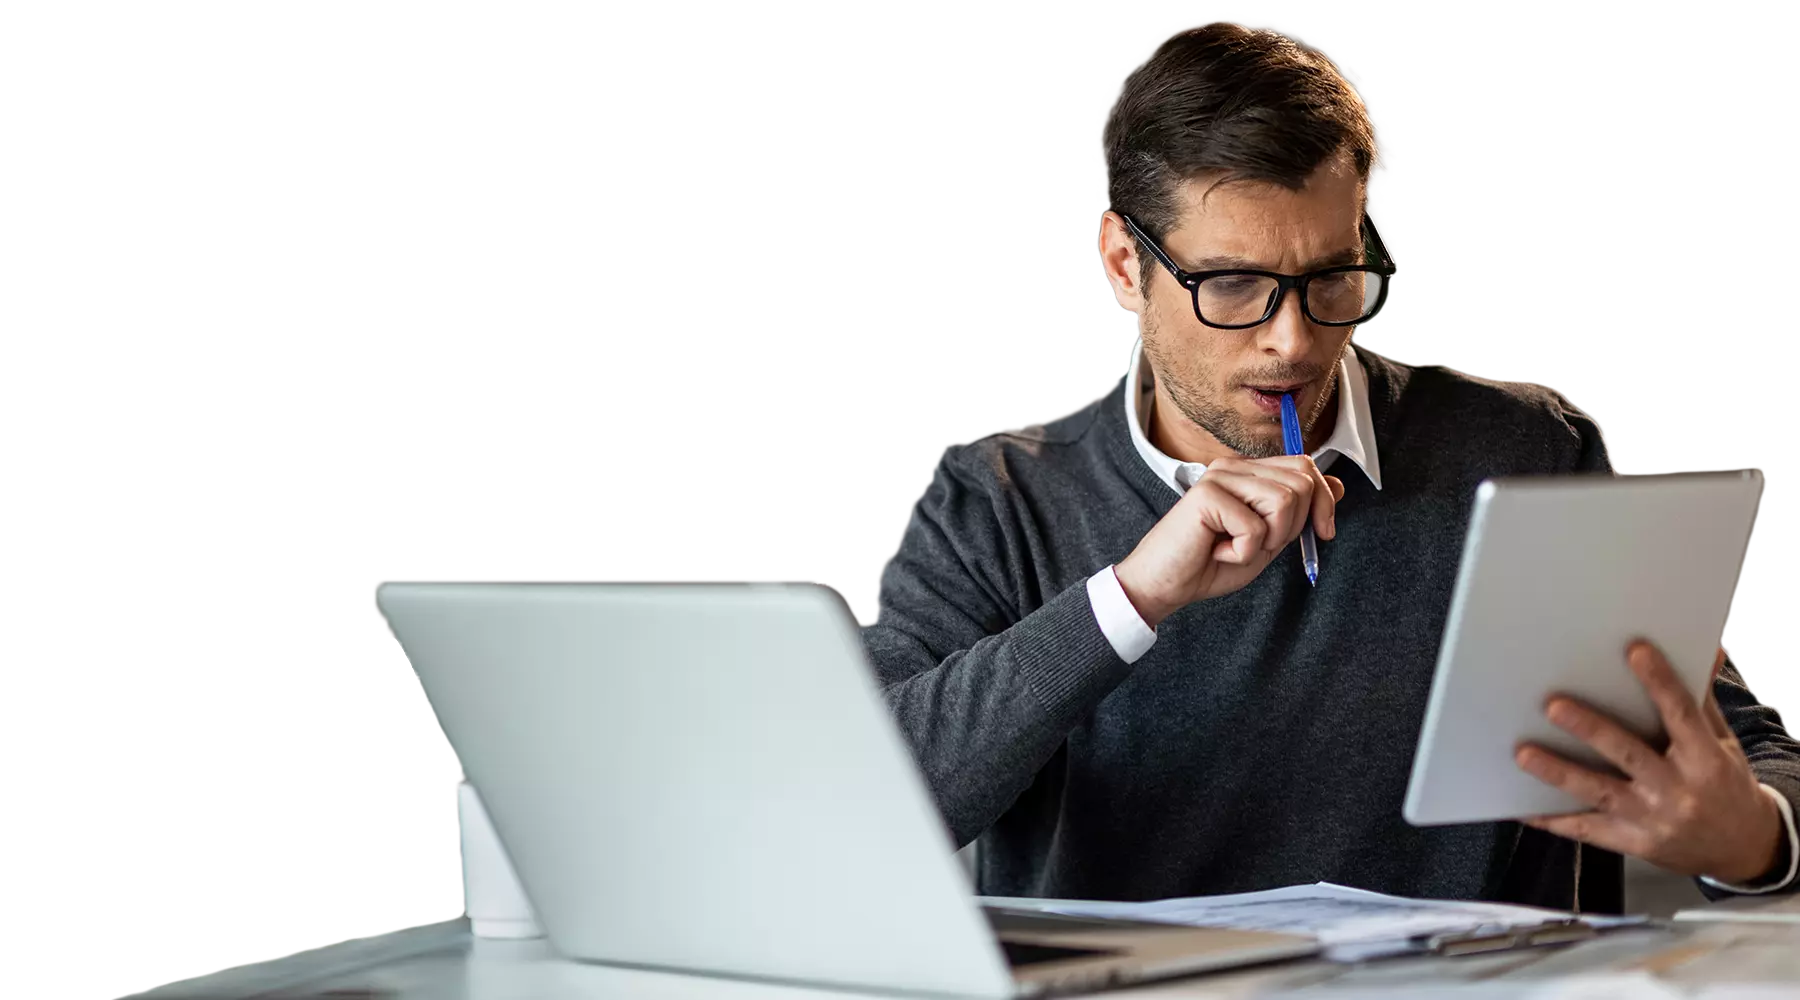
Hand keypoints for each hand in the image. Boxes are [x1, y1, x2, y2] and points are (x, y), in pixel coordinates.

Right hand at [1113, 456, 1342, 627]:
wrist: (1164, 585)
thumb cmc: (1209, 564)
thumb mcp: (1268, 539)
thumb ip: (1299, 512)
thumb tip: (1337, 486)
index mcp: (1248, 472)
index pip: (1305, 466)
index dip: (1324, 501)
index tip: (1323, 534)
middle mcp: (1233, 467)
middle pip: (1302, 480)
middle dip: (1296, 524)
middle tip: (1261, 545)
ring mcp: (1219, 478)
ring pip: (1285, 501)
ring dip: (1269, 539)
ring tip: (1237, 547)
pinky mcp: (1207, 495)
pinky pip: (1254, 527)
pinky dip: (1242, 552)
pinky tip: (1217, 552)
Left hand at [1513, 641, 1783, 884]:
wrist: (1745, 849)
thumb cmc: (1726, 785)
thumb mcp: (1724, 744)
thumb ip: (1702, 702)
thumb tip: (1707, 651)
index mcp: (1705, 760)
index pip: (1681, 714)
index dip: (1660, 682)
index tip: (1635, 650)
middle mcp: (1678, 790)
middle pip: (1628, 754)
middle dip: (1590, 730)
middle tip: (1553, 705)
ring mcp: (1652, 819)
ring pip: (1599, 792)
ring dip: (1559, 772)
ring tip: (1523, 754)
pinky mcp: (1632, 842)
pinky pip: (1585, 831)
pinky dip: (1552, 821)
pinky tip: (1522, 808)